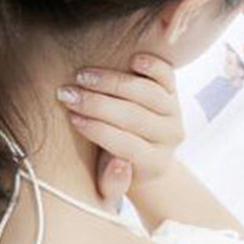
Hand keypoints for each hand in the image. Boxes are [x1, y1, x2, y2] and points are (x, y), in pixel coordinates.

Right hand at [56, 53, 184, 204]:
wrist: (144, 154)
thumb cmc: (117, 167)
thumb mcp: (110, 185)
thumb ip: (111, 182)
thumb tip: (119, 163)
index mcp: (155, 163)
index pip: (127, 145)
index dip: (97, 130)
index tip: (71, 117)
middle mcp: (170, 136)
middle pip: (134, 116)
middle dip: (97, 103)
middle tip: (68, 93)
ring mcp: (174, 111)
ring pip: (147, 92)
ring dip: (112, 82)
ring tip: (83, 76)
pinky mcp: (174, 91)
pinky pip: (166, 74)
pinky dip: (151, 65)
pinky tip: (131, 58)